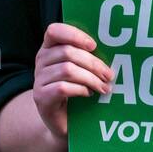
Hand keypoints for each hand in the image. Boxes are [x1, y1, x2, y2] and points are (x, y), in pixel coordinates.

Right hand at [33, 22, 114, 139]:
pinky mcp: (40, 96)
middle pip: (67, 52)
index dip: (74, 35)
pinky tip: (88, 94)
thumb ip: (89, 56)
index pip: (54, 31)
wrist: (63, 120)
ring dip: (91, 78)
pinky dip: (80, 90)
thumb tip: (114, 48)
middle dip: (93, 63)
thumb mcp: (82, 69)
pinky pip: (62, 88)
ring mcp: (38, 79)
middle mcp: (41, 60)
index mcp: (50, 48)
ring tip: (104, 87)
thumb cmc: (77, 89)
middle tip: (109, 75)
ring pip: (67, 70)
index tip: (93, 45)